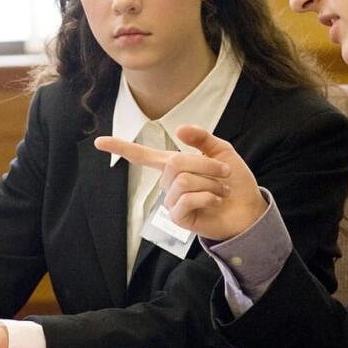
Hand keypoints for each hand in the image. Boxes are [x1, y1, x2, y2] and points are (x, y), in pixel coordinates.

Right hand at [94, 124, 265, 240]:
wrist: (248, 209)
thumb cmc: (234, 182)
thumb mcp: (222, 152)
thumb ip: (201, 138)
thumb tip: (177, 129)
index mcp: (174, 165)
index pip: (142, 156)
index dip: (120, 148)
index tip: (99, 142)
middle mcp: (168, 183)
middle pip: (175, 163)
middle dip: (206, 165)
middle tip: (225, 173)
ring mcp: (171, 201)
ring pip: (184, 181)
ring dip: (211, 183)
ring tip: (222, 190)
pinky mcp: (178, 218)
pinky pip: (187, 199)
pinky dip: (208, 196)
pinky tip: (216, 201)